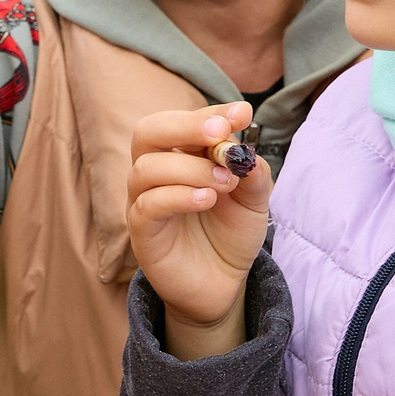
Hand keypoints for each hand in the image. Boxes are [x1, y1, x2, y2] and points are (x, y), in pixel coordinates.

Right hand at [127, 101, 269, 358]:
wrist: (221, 283)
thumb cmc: (230, 233)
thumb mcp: (253, 199)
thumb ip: (252, 172)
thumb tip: (245, 150)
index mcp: (180, 155)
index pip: (185, 121)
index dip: (213, 112)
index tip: (243, 113)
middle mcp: (155, 172)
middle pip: (148, 131)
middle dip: (186, 125)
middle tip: (220, 131)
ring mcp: (143, 201)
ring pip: (147, 168)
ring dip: (191, 169)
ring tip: (226, 184)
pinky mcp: (141, 232)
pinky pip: (147, 206)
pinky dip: (179, 196)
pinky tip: (208, 200)